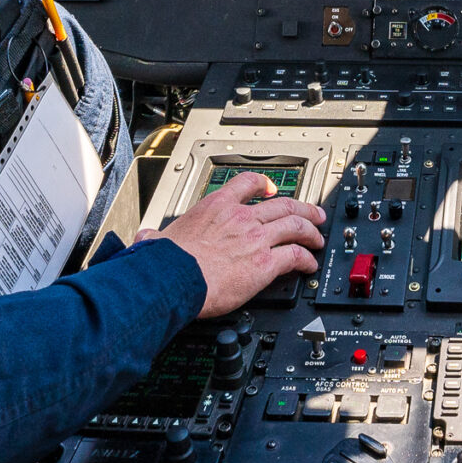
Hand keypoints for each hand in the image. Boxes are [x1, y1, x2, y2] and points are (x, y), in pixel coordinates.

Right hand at [143, 173, 326, 317]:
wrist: (173, 279)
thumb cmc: (166, 262)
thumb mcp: (158, 239)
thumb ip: (154, 237)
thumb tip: (143, 239)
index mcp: (216, 207)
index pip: (246, 183)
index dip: (263, 183)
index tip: (271, 188)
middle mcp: (240, 218)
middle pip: (282, 204)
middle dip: (303, 208)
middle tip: (313, 213)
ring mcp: (255, 239)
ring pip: (295, 226)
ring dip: (311, 231)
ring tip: (318, 238)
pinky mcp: (264, 263)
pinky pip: (295, 256)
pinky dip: (306, 259)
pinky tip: (310, 265)